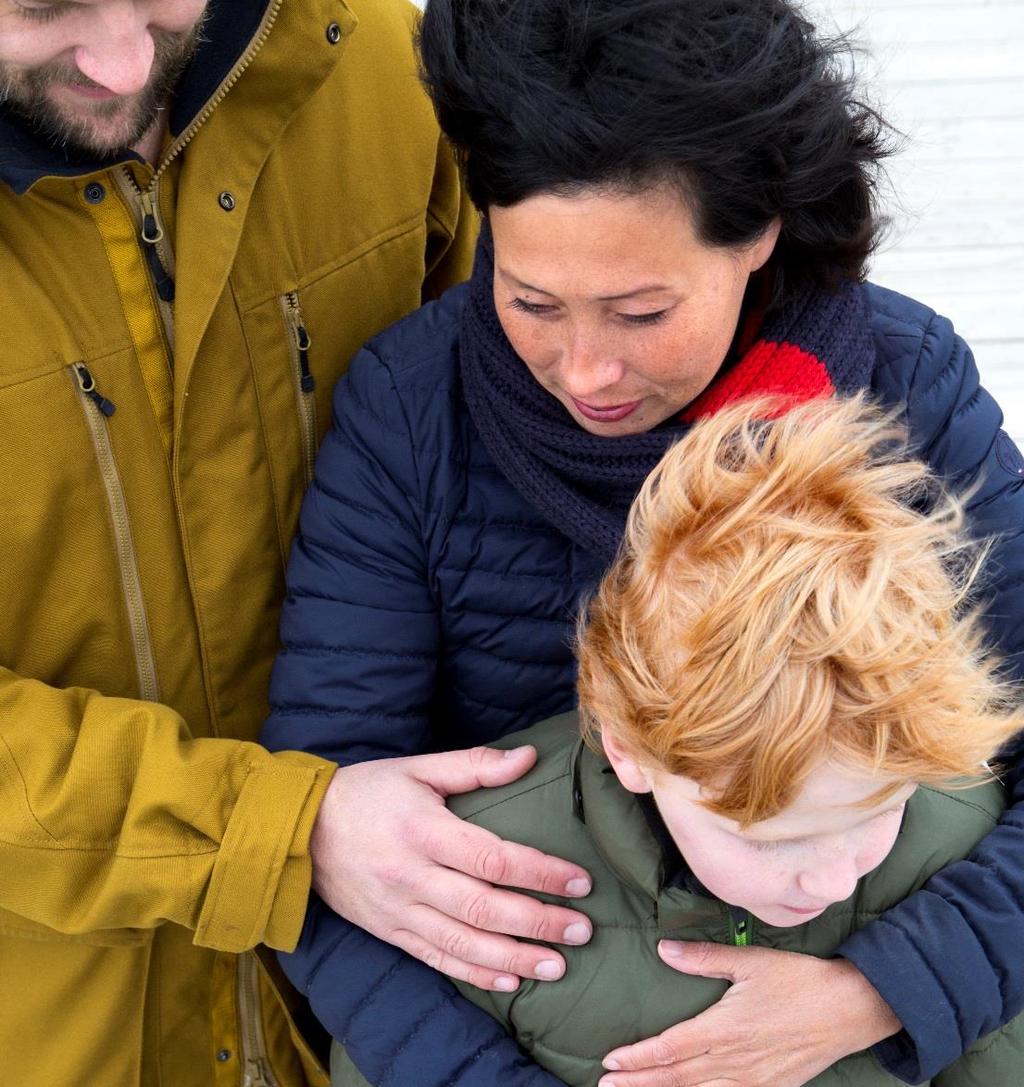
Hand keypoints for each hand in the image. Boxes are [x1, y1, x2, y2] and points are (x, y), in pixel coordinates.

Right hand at [310, 744, 592, 991]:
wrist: (302, 830)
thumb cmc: (368, 791)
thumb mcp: (419, 768)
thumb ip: (475, 765)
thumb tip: (528, 757)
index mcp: (423, 831)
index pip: (492, 858)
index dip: (540, 872)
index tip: (580, 882)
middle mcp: (411, 877)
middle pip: (484, 907)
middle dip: (538, 922)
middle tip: (582, 929)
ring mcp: (399, 911)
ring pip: (464, 942)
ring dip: (515, 957)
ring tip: (558, 964)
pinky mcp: (390, 932)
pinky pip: (437, 959)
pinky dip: (475, 973)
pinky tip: (510, 979)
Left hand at [599, 941, 900, 1086]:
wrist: (851, 1009)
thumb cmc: (799, 980)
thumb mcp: (751, 962)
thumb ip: (705, 958)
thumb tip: (664, 949)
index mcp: (725, 1029)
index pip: (670, 1049)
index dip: (638, 1058)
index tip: (610, 1060)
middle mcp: (736, 1062)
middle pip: (677, 1079)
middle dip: (639, 1083)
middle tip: (606, 1085)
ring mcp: (754, 1081)